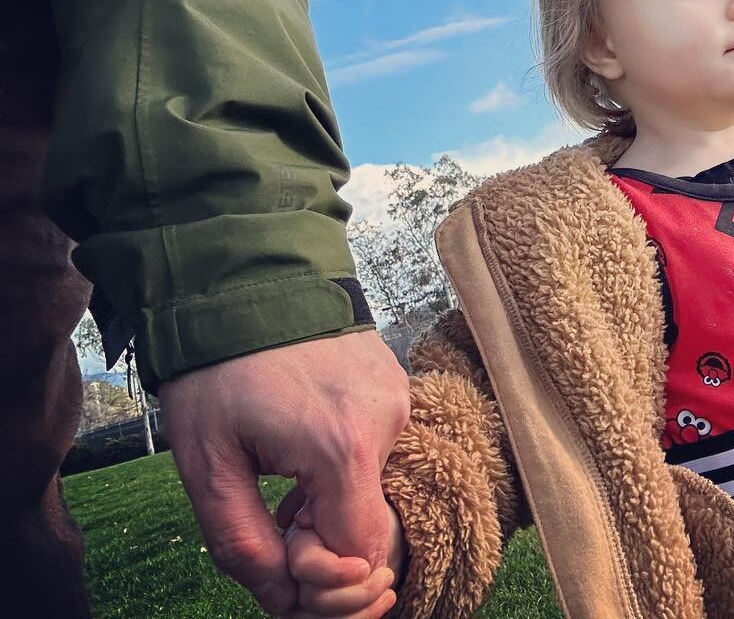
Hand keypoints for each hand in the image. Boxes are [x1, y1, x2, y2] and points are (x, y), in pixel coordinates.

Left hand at [161, 330, 409, 615]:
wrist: (244, 276)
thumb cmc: (218, 367)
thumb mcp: (206, 464)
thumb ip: (242, 543)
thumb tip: (283, 599)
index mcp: (343, 446)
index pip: (362, 554)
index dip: (323, 578)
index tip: (282, 558)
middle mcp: (387, 422)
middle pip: (376, 525)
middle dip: (330, 547)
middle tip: (281, 535)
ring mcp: (398, 399)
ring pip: (378, 488)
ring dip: (335, 505)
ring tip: (284, 484)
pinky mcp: (396, 383)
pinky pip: (381, 450)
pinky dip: (347, 469)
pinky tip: (304, 453)